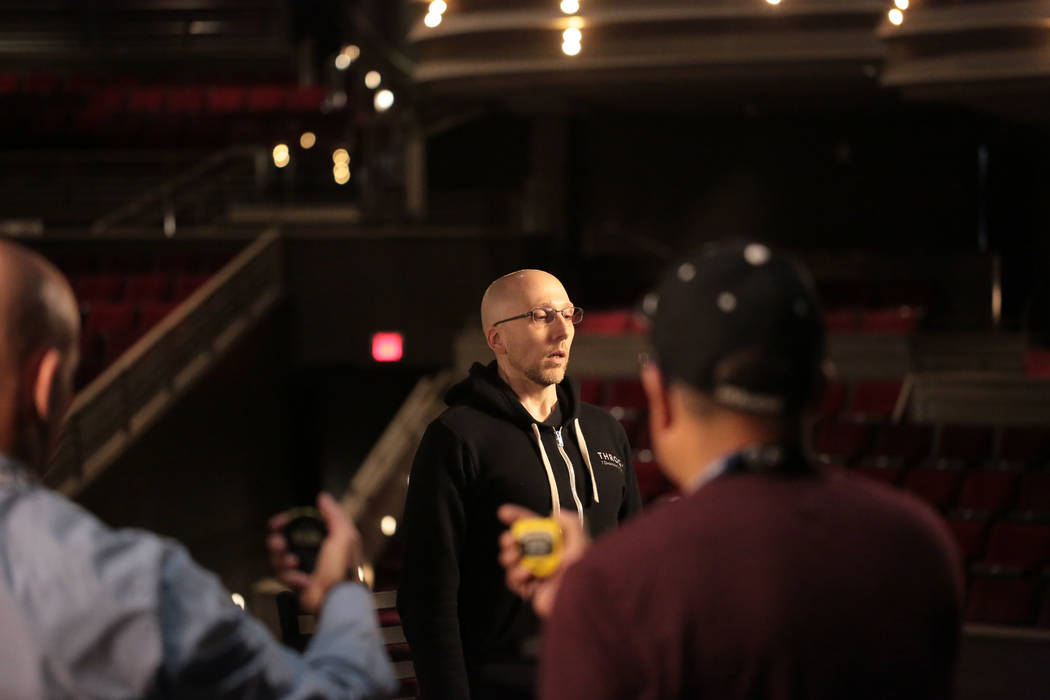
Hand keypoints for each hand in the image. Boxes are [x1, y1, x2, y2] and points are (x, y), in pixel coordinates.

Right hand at [267, 493, 361, 613]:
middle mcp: (311, 551)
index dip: (285, 523)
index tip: (277, 523)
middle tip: (279, 545)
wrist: (338, 597)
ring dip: (282, 559)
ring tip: (293, 562)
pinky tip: (302, 580)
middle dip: (277, 542)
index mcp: (323, 538)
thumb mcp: (344, 535)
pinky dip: (291, 577)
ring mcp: (303, 568)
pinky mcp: (296, 584)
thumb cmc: (344, 566)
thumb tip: (322, 497)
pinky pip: (283, 576)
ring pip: (278, 559)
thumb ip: (334, 515)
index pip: (298, 525)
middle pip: (283, 541)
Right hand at [497, 504, 589, 617]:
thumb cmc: (581, 572)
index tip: (503, 513)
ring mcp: (535, 572)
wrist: (577, 600)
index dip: (517, 517)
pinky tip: (525, 575)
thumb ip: (571, 523)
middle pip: (517, 542)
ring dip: (510, 557)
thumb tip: (555, 513)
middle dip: (509, 539)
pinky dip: (515, 576)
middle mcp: (543, 556)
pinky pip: (512, 580)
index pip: (533, 525)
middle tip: (510, 541)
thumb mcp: (581, 543)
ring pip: (511, 560)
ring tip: (516, 559)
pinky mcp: (530, 588)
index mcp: (554, 543)